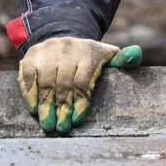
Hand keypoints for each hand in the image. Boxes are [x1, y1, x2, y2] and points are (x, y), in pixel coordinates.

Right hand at [18, 38, 141, 133]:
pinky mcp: (31, 56)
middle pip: (64, 84)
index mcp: (89, 51)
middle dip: (63, 108)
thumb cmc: (89, 56)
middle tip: (62, 128)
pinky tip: (34, 110)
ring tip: (48, 124)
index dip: (80, 102)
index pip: (83, 81)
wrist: (62, 37)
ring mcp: (48, 52)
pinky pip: (28, 78)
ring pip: (46, 82)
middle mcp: (68, 49)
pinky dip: (30, 94)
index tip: (77, 120)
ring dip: (46, 106)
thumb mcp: (108, 56)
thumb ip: (124, 60)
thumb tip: (136, 54)